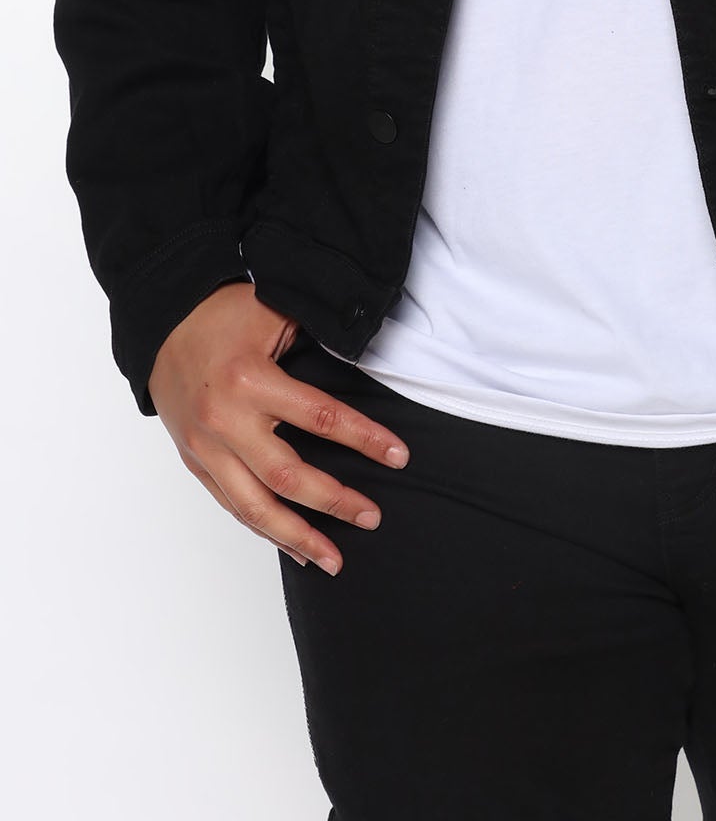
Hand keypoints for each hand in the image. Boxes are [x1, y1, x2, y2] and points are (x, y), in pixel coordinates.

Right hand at [147, 280, 410, 575]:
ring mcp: (206, 447)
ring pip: (254, 506)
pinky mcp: (195, 461)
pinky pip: (232, 505)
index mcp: (250, 380)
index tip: (399, 456)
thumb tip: (364, 359)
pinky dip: (263, 529)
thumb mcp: (274, 310)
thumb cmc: (223, 312)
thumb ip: (315, 338)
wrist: (161, 320)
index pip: (320, 417)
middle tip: (372, 517)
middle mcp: (225, 420)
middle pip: (287, 476)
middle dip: (334, 502)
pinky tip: (292, 546)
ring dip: (296, 537)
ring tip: (334, 559)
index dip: (364, 439)